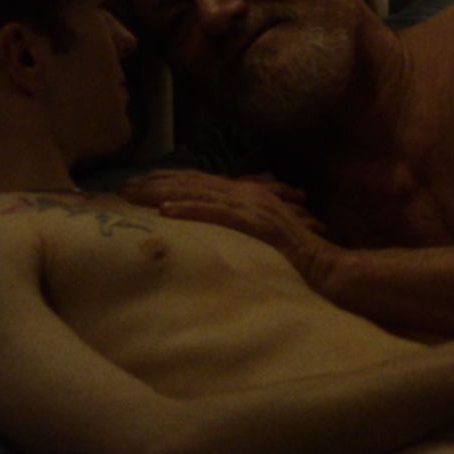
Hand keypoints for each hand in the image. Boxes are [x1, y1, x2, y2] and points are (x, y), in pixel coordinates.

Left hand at [125, 172, 340, 289]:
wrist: (331, 272)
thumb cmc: (295, 263)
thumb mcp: (259, 241)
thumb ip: (238, 233)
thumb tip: (210, 239)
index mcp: (247, 197)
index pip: (199, 183)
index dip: (166, 181)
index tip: (135, 185)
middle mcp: (248, 195)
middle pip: (193, 183)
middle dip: (155, 183)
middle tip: (122, 188)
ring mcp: (253, 208)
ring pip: (200, 194)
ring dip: (164, 193)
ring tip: (134, 195)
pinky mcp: (259, 226)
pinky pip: (219, 215)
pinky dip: (192, 211)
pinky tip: (167, 212)